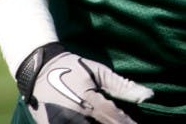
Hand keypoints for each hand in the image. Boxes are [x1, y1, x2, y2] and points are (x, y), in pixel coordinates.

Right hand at [16, 42, 152, 123]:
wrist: (37, 68)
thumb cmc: (72, 67)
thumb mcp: (98, 72)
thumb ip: (123, 86)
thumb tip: (149, 95)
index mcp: (88, 99)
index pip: (112, 117)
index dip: (127, 123)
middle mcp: (74, 114)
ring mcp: (59, 123)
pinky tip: (91, 123)